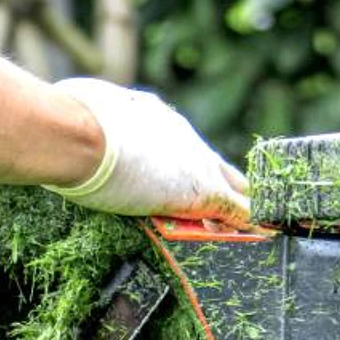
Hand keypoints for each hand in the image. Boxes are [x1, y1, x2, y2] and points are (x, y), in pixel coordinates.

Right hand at [44, 78, 249, 224]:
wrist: (79, 134)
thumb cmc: (72, 121)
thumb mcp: (86, 109)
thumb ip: (91, 118)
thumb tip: (71, 107)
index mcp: (157, 119)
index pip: (185, 148)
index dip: (191, 167)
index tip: (190, 180)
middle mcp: (184, 138)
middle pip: (217, 166)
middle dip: (228, 186)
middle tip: (241, 207)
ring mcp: (196, 166)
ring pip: (234, 188)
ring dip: (243, 208)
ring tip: (260, 225)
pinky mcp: (201, 193)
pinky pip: (238, 211)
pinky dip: (254, 224)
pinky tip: (269, 233)